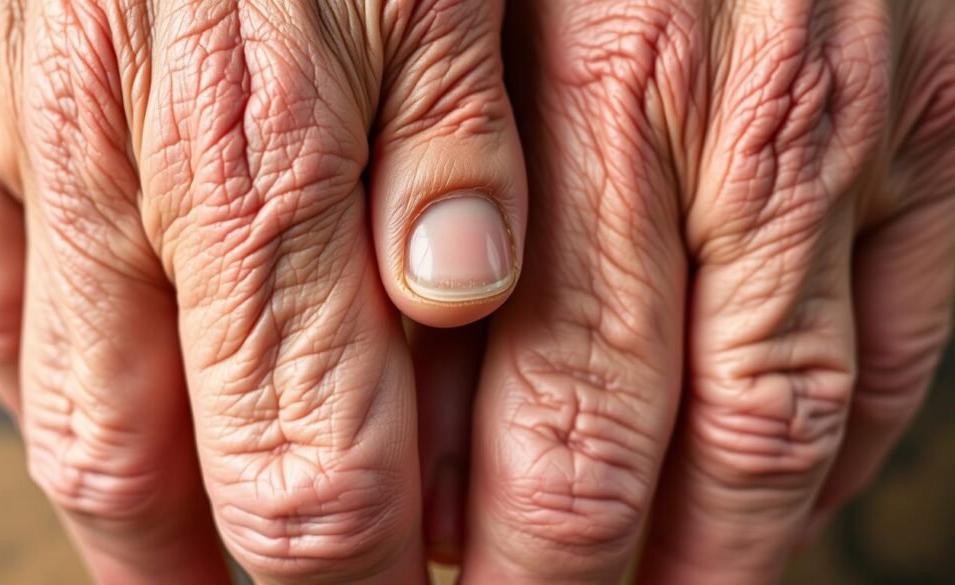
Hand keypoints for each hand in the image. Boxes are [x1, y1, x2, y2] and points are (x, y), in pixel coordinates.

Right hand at [0, 2, 526, 582]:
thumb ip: (454, 142)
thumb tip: (460, 294)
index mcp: (264, 159)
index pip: (309, 466)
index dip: (357, 573)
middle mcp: (124, 173)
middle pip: (152, 476)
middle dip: (222, 579)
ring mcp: (25, 141)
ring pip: (56, 409)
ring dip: (129, 517)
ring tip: (194, 562)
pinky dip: (43, 391)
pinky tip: (112, 421)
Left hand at [457, 1, 954, 582]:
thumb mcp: (484, 26)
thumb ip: (440, 209)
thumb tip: (424, 425)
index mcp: (602, 86)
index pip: (559, 407)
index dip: (513, 547)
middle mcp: (745, 124)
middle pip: (679, 438)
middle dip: (598, 567)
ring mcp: (863, 132)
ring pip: (795, 420)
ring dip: (722, 542)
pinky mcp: (944, 122)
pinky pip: (903, 348)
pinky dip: (838, 455)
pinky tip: (774, 497)